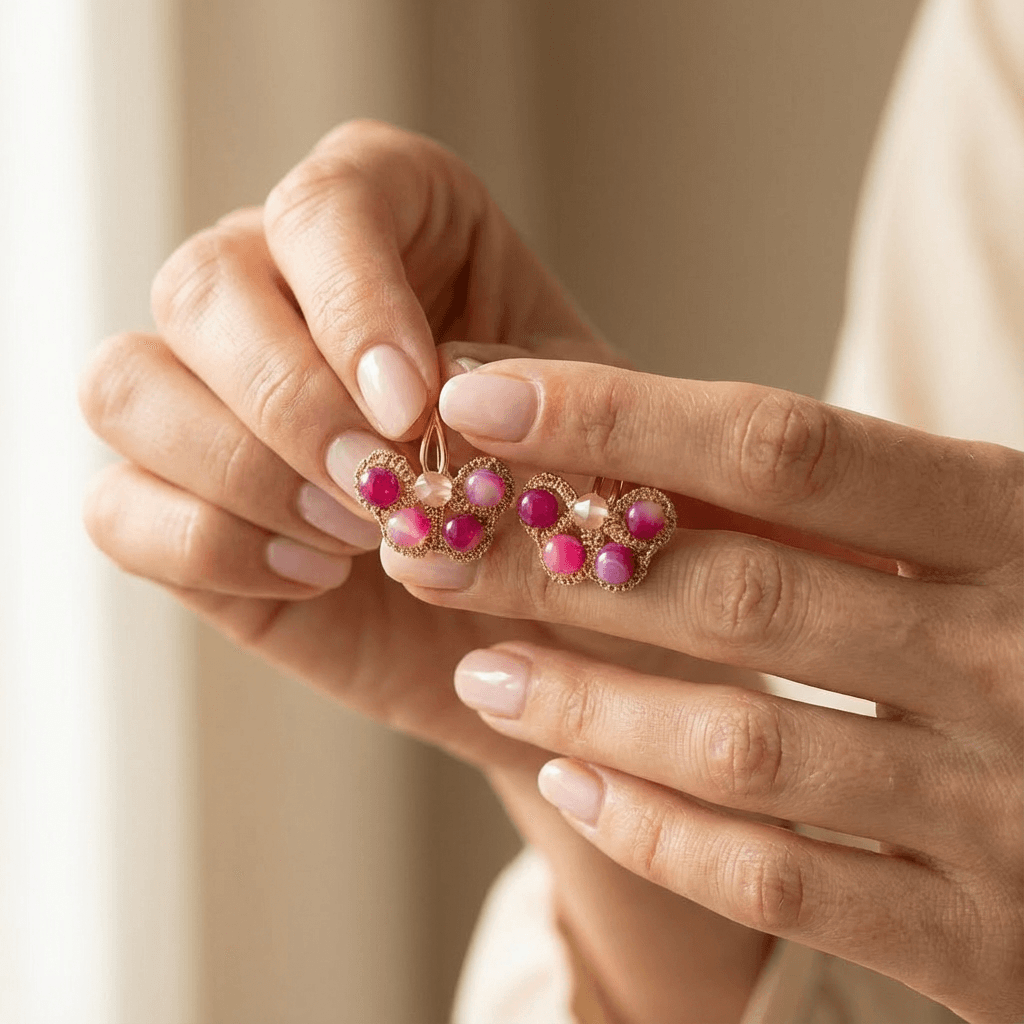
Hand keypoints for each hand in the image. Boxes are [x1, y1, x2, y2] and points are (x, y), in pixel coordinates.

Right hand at [80, 121, 770, 1023]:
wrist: (549, 628)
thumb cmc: (578, 507)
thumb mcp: (592, 441)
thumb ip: (529, 403)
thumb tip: (438, 407)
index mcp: (393, 236)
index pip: (331, 202)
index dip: (356, 296)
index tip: (415, 405)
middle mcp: (283, 296)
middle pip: (205, 284)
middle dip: (291, 399)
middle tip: (382, 490)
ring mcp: (216, 400)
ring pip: (127, 384)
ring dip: (240, 468)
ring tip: (357, 539)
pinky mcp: (179, 506)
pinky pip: (116, 507)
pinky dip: (207, 545)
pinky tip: (314, 576)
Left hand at [383, 358, 1021, 1022]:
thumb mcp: (975, 542)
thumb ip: (838, 506)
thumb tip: (621, 448)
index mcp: (1010, 525)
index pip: (780, 447)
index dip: (619, 415)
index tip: (484, 398)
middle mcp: (1011, 653)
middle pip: (735, 588)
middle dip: (559, 563)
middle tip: (434, 541)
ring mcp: (1003, 804)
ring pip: (743, 741)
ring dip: (585, 702)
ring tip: (478, 668)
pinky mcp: (986, 937)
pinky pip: (785, 881)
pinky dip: (659, 833)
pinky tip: (569, 787)